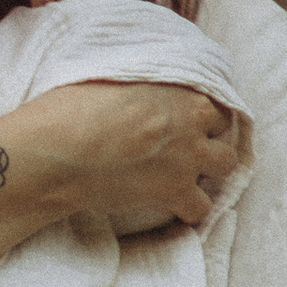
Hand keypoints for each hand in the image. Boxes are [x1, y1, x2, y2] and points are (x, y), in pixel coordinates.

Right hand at [2, 76, 239, 233]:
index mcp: (183, 89)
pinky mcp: (174, 193)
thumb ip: (144, 84)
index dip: (198, 118)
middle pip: (223, 133)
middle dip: (207, 142)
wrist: (60, 150)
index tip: (180, 126)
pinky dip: (189, 209)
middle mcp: (194, 122)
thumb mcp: (115, 76)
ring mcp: (188, 159)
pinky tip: (171, 206)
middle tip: (180, 151)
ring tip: (181, 177)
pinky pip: (201, 208)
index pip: (213, 103)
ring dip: (207, 172)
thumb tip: (141, 92)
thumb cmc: (74, 108)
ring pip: (225, 167)